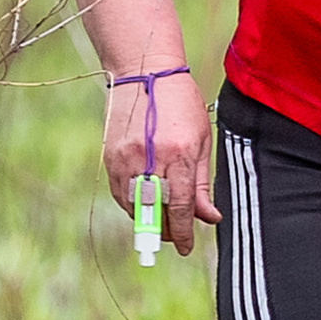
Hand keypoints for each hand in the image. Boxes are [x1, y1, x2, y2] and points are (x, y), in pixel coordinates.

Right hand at [102, 67, 219, 254]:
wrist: (144, 71)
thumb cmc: (181, 103)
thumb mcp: (202, 139)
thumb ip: (202, 182)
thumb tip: (209, 217)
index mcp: (181, 153)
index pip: (181, 206)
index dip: (184, 232)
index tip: (186, 248)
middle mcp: (152, 157)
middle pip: (156, 212)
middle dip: (167, 230)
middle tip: (176, 234)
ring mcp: (127, 158)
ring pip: (135, 207)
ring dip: (149, 219)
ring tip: (162, 217)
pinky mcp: (110, 157)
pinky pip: (120, 194)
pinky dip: (133, 204)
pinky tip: (145, 201)